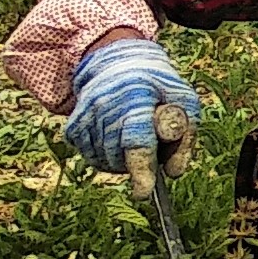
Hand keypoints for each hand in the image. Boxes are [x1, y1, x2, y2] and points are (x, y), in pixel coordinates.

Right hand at [62, 38, 202, 176]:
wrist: (118, 65)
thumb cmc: (159, 87)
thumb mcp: (184, 101)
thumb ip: (185, 136)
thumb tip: (174, 174)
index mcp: (135, 95)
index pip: (136, 140)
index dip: (141, 170)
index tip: (144, 193)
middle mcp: (103, 105)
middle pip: (117, 155)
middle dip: (136, 163)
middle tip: (150, 148)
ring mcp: (83, 116)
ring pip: (102, 160)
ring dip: (121, 161)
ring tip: (134, 139)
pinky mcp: (72, 127)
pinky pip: (89, 157)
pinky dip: (105, 157)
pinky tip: (116, 140)